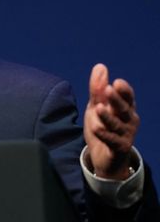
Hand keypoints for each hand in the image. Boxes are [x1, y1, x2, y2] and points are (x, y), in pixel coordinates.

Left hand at [84, 64, 138, 179]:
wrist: (104, 157)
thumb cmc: (103, 127)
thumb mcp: (97, 106)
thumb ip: (97, 89)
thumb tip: (100, 66)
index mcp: (125, 108)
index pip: (127, 97)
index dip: (123, 90)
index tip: (117, 82)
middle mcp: (129, 121)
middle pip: (124, 109)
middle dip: (117, 99)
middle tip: (108, 89)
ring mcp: (125, 135)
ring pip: (118, 125)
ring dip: (108, 117)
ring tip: (98, 108)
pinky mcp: (119, 149)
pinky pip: (113, 141)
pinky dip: (105, 135)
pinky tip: (96, 128)